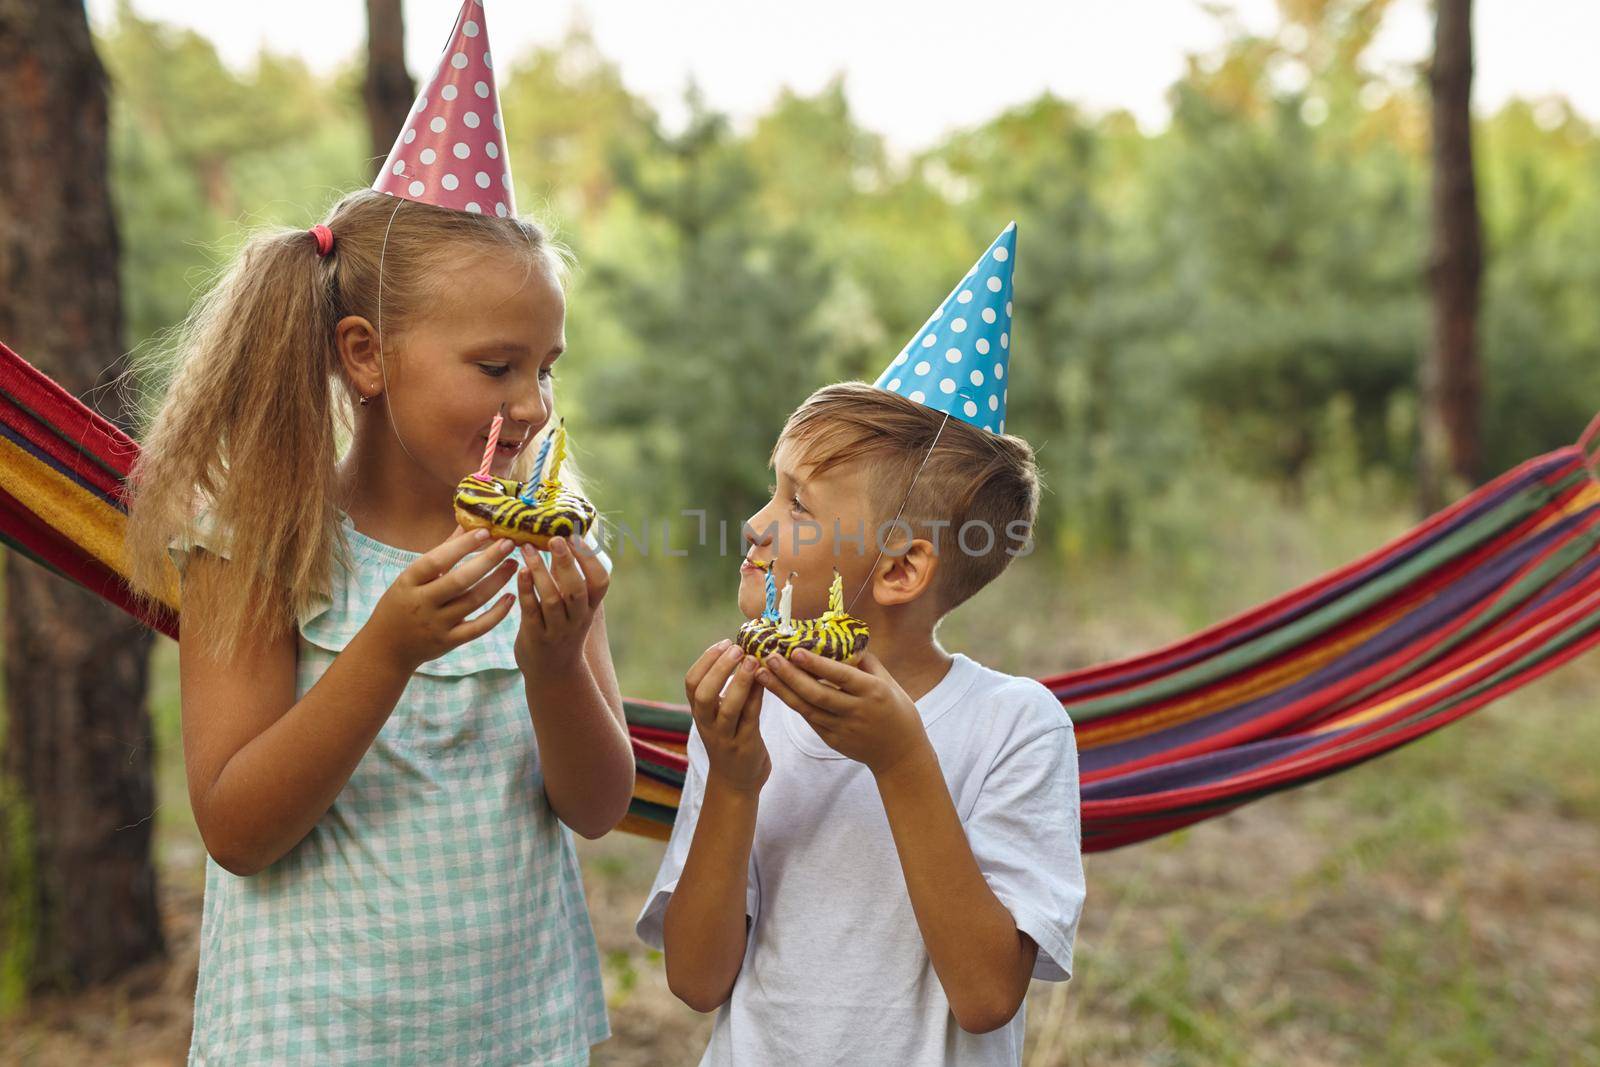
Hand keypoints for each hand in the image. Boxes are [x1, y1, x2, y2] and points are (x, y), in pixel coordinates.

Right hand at [368, 526, 518, 669]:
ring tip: (513, 565)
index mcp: (408, 582)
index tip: (484, 531)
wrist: (386, 648)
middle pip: (459, 580)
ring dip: (497, 581)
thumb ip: (440, 553)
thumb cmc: (401, 604)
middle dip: (487, 560)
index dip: (460, 546)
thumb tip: (465, 526)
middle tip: (508, 544)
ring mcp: (436, 624)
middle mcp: (422, 603)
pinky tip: (511, 597)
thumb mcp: (410, 578)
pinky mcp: (449, 642)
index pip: (436, 561)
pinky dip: (497, 613)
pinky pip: (478, 628)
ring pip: (473, 601)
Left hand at [513, 535, 608, 671]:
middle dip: (567, 562)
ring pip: (552, 599)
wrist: (554, 672)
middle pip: (576, 589)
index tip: (575, 536)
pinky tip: (520, 571)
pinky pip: (530, 611)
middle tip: (554, 539)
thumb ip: (568, 574)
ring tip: (527, 549)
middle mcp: (577, 618)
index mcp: (590, 607)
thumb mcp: (573, 605)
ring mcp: (557, 630)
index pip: (600, 581)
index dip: (590, 559)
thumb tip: (564, 535)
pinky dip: (526, 590)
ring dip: (540, 572)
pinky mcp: (536, 637)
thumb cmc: (561, 627)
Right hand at [684, 640, 768, 793]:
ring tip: (752, 660)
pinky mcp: (746, 746)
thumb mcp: (720, 715)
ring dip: (740, 682)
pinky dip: (757, 697)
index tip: (723, 643)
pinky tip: (766, 680)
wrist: (736, 783)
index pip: (692, 683)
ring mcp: (726, 737)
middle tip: (737, 649)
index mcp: (700, 713)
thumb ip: (726, 690)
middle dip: (719, 668)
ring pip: (728, 708)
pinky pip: (751, 718)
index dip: (705, 660)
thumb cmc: (730, 740)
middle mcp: (708, 724)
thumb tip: (743, 651)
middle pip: (703, 694)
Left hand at [757, 650, 928, 776]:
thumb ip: (865, 663)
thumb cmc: (897, 711)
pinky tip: (777, 689)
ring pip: (807, 709)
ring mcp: (843, 729)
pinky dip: (793, 703)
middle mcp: (856, 711)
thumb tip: (841, 640)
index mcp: (873, 692)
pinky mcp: (833, 740)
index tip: (795, 651)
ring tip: (762, 673)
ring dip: (782, 691)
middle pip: (817, 693)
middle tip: (769, 658)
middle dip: (790, 676)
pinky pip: (810, 719)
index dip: (817, 664)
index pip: (841, 676)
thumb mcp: (889, 683)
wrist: (900, 755)